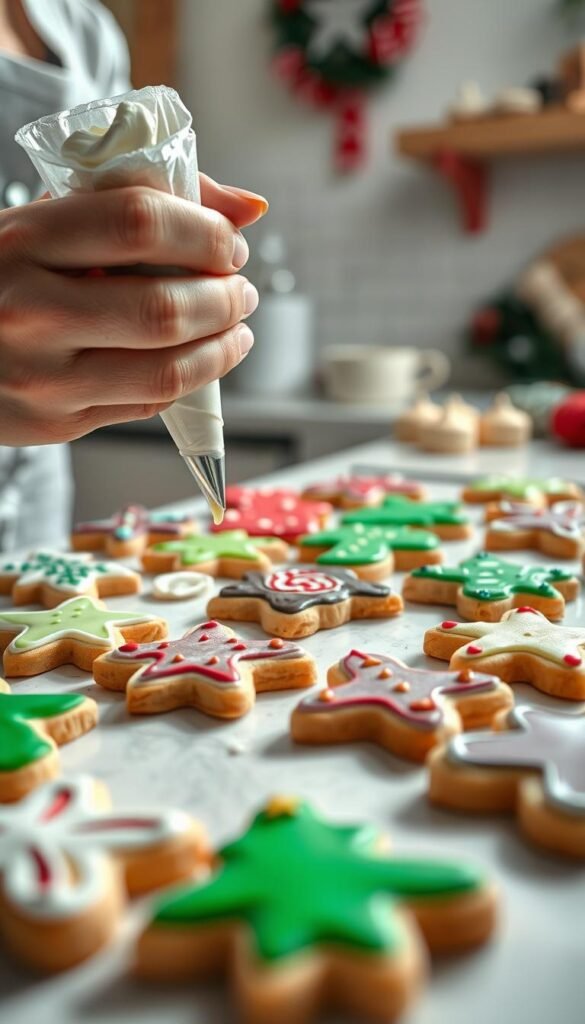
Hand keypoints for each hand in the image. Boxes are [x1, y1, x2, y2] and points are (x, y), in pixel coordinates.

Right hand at [0, 175, 267, 444]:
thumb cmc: (2, 276)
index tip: (229, 243)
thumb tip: (249, 207)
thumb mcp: (47, 222)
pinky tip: (197, 360)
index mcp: (24, 239)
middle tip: (241, 291)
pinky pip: (145, 402)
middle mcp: (30, 310)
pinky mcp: (55, 421)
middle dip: (225, 299)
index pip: (140, 223)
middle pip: (164, 307)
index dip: (205, 233)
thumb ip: (140, 201)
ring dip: (222, 348)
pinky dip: (187, 379)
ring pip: (166, 369)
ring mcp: (42, 375)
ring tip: (236, 330)